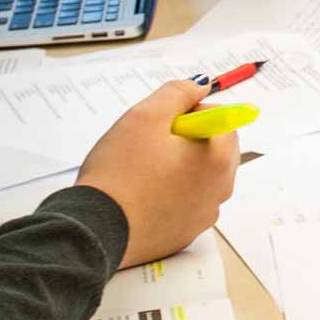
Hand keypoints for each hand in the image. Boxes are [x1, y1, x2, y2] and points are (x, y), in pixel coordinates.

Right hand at [77, 79, 241, 268]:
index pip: (223, 120)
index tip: (165, 123)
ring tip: (142, 172)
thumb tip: (199, 86)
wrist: (95, 229)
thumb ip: (177, 93)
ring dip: (179, 167)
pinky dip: (170, 194)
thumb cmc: (120, 172)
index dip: (192, 113)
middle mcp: (220, 190)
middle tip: (151, 146)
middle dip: (188, 140)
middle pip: (215, 149)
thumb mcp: (145, 116)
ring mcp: (203, 216)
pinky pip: (185, 203)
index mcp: (218, 159)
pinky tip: (142, 195)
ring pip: (200, 177)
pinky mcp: (185, 234)